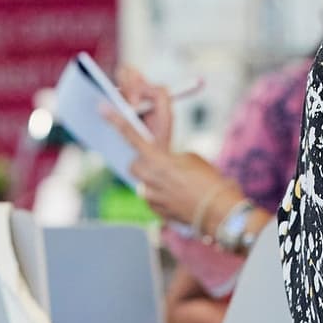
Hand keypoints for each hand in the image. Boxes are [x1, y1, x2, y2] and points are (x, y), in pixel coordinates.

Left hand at [103, 66, 240, 229]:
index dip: (117, 122)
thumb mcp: (192, 159)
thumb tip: (163, 163)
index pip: (133, 137)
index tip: (103, 109)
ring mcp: (151, 198)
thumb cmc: (211, 181)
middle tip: (161, 163)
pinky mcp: (156, 212)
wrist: (220, 212)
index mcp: (159, 161)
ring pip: (144, 184)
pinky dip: (164, 196)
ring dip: (155, 181)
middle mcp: (149, 180)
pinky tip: (181, 197)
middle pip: (135, 165)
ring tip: (179, 183)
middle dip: (144, 163)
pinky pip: (153, 199)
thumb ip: (171, 158)